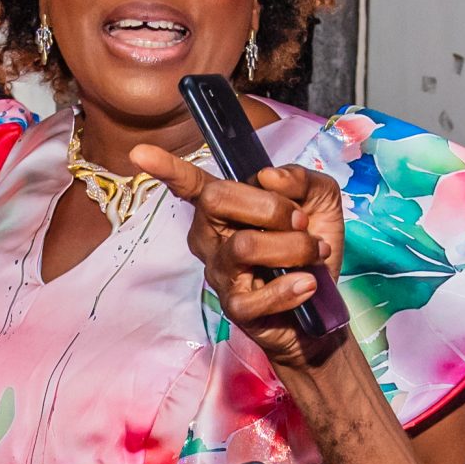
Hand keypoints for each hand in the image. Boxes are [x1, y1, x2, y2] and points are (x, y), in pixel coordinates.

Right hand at [131, 146, 346, 367]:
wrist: (324, 309)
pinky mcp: (234, 308)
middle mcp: (213, 237)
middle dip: (270, 206)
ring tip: (313, 254)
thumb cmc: (310, 252)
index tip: (139, 154)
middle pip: (217, 200)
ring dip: (293, 247)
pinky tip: (307, 284)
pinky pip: (255, 296)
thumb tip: (269, 176)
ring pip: (244, 245)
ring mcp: (220, 273)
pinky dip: (290, 288)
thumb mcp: (320, 204)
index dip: (167, 168)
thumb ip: (302, 180)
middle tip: (302, 222)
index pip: (192, 184)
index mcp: (227, 208)